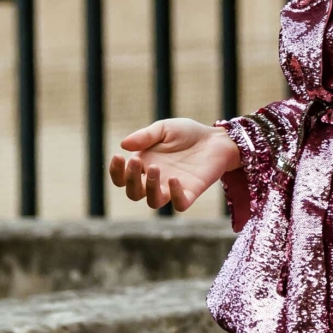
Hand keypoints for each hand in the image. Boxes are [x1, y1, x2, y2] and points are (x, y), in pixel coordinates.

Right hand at [108, 118, 240, 211]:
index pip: (122, 178)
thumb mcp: (164, 128)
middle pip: (134, 193)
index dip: (116, 172)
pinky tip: (174, 179)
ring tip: (155, 167)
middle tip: (136, 161)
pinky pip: (179, 204)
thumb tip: (123, 145)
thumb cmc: (188, 133)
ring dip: (150, 188)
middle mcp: (155, 180)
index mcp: (144, 165)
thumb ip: (145, 136)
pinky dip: (174, 195)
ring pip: (153, 202)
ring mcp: (172, 188)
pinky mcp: (191, 192)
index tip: (118, 156)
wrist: (216, 138)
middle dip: (131, 179)